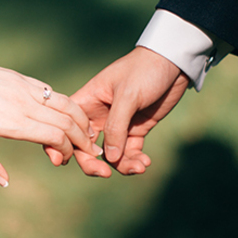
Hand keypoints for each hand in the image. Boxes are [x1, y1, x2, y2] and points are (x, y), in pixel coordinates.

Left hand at [0, 67, 101, 186]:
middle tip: (90, 151)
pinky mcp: (23, 78)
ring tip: (88, 133)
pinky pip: (52, 92)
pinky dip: (67, 105)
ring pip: (66, 103)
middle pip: (67, 121)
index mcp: (12, 122)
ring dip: (81, 120)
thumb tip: (5, 182)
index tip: (62, 160)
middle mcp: (24, 104)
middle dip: (83, 139)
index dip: (66, 150)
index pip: (55, 136)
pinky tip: (69, 114)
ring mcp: (25, 88)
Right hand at [70, 47, 189, 176]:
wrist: (173, 62)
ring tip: (139, 167)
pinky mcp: (136, 129)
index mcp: (87, 101)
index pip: (68, 126)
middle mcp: (98, 115)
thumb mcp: (128, 95)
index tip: (66, 161)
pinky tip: (145, 163)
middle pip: (86, 147)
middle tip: (105, 174)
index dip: (64, 144)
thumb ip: (116, 127)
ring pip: (110, 154)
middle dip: (93, 163)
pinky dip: (135, 160)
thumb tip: (109, 159)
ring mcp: (118, 124)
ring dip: (121, 165)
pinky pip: (130, 152)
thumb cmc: (144, 70)